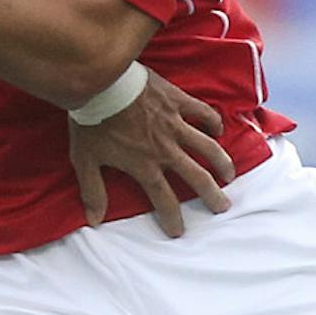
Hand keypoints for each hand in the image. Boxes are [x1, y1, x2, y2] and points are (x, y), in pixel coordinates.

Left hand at [70, 69, 234, 235]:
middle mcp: (165, 149)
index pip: (163, 198)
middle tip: (222, 207)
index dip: (172, 217)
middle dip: (211, 195)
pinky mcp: (178, 101)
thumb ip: (92, 191)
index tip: (178, 231)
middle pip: (196, 177)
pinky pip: (203, 113)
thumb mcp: (85, 160)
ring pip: (208, 147)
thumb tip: (94, 220)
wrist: (99, 83)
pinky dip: (213, 122)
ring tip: (230, 175)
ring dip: (222, 162)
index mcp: (144, 165)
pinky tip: (217, 130)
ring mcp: (174, 124)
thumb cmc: (91, 122)